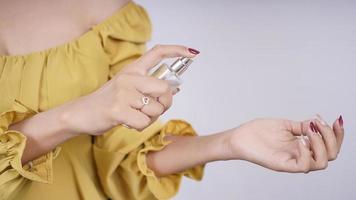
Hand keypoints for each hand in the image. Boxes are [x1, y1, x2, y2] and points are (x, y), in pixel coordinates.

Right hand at [61, 45, 197, 134]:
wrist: (80, 113)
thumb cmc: (108, 102)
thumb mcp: (127, 88)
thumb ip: (149, 87)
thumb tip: (177, 89)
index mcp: (132, 70)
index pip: (157, 52)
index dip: (177, 50)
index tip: (192, 53)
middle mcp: (129, 77)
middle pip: (164, 88)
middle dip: (165, 103)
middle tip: (153, 109)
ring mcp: (123, 93)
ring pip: (155, 109)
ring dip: (150, 118)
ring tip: (135, 116)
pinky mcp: (118, 109)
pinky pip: (144, 122)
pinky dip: (140, 127)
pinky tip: (128, 122)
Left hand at [227, 115, 343, 172]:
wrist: (239, 137)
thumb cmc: (258, 131)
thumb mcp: (284, 125)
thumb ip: (301, 126)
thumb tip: (316, 122)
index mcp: (302, 146)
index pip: (330, 146)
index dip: (337, 134)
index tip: (336, 119)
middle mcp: (300, 155)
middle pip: (331, 155)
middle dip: (331, 137)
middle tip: (318, 124)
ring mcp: (292, 161)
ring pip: (321, 163)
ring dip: (320, 144)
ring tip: (308, 131)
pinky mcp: (282, 165)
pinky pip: (303, 166)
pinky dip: (306, 152)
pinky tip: (299, 140)